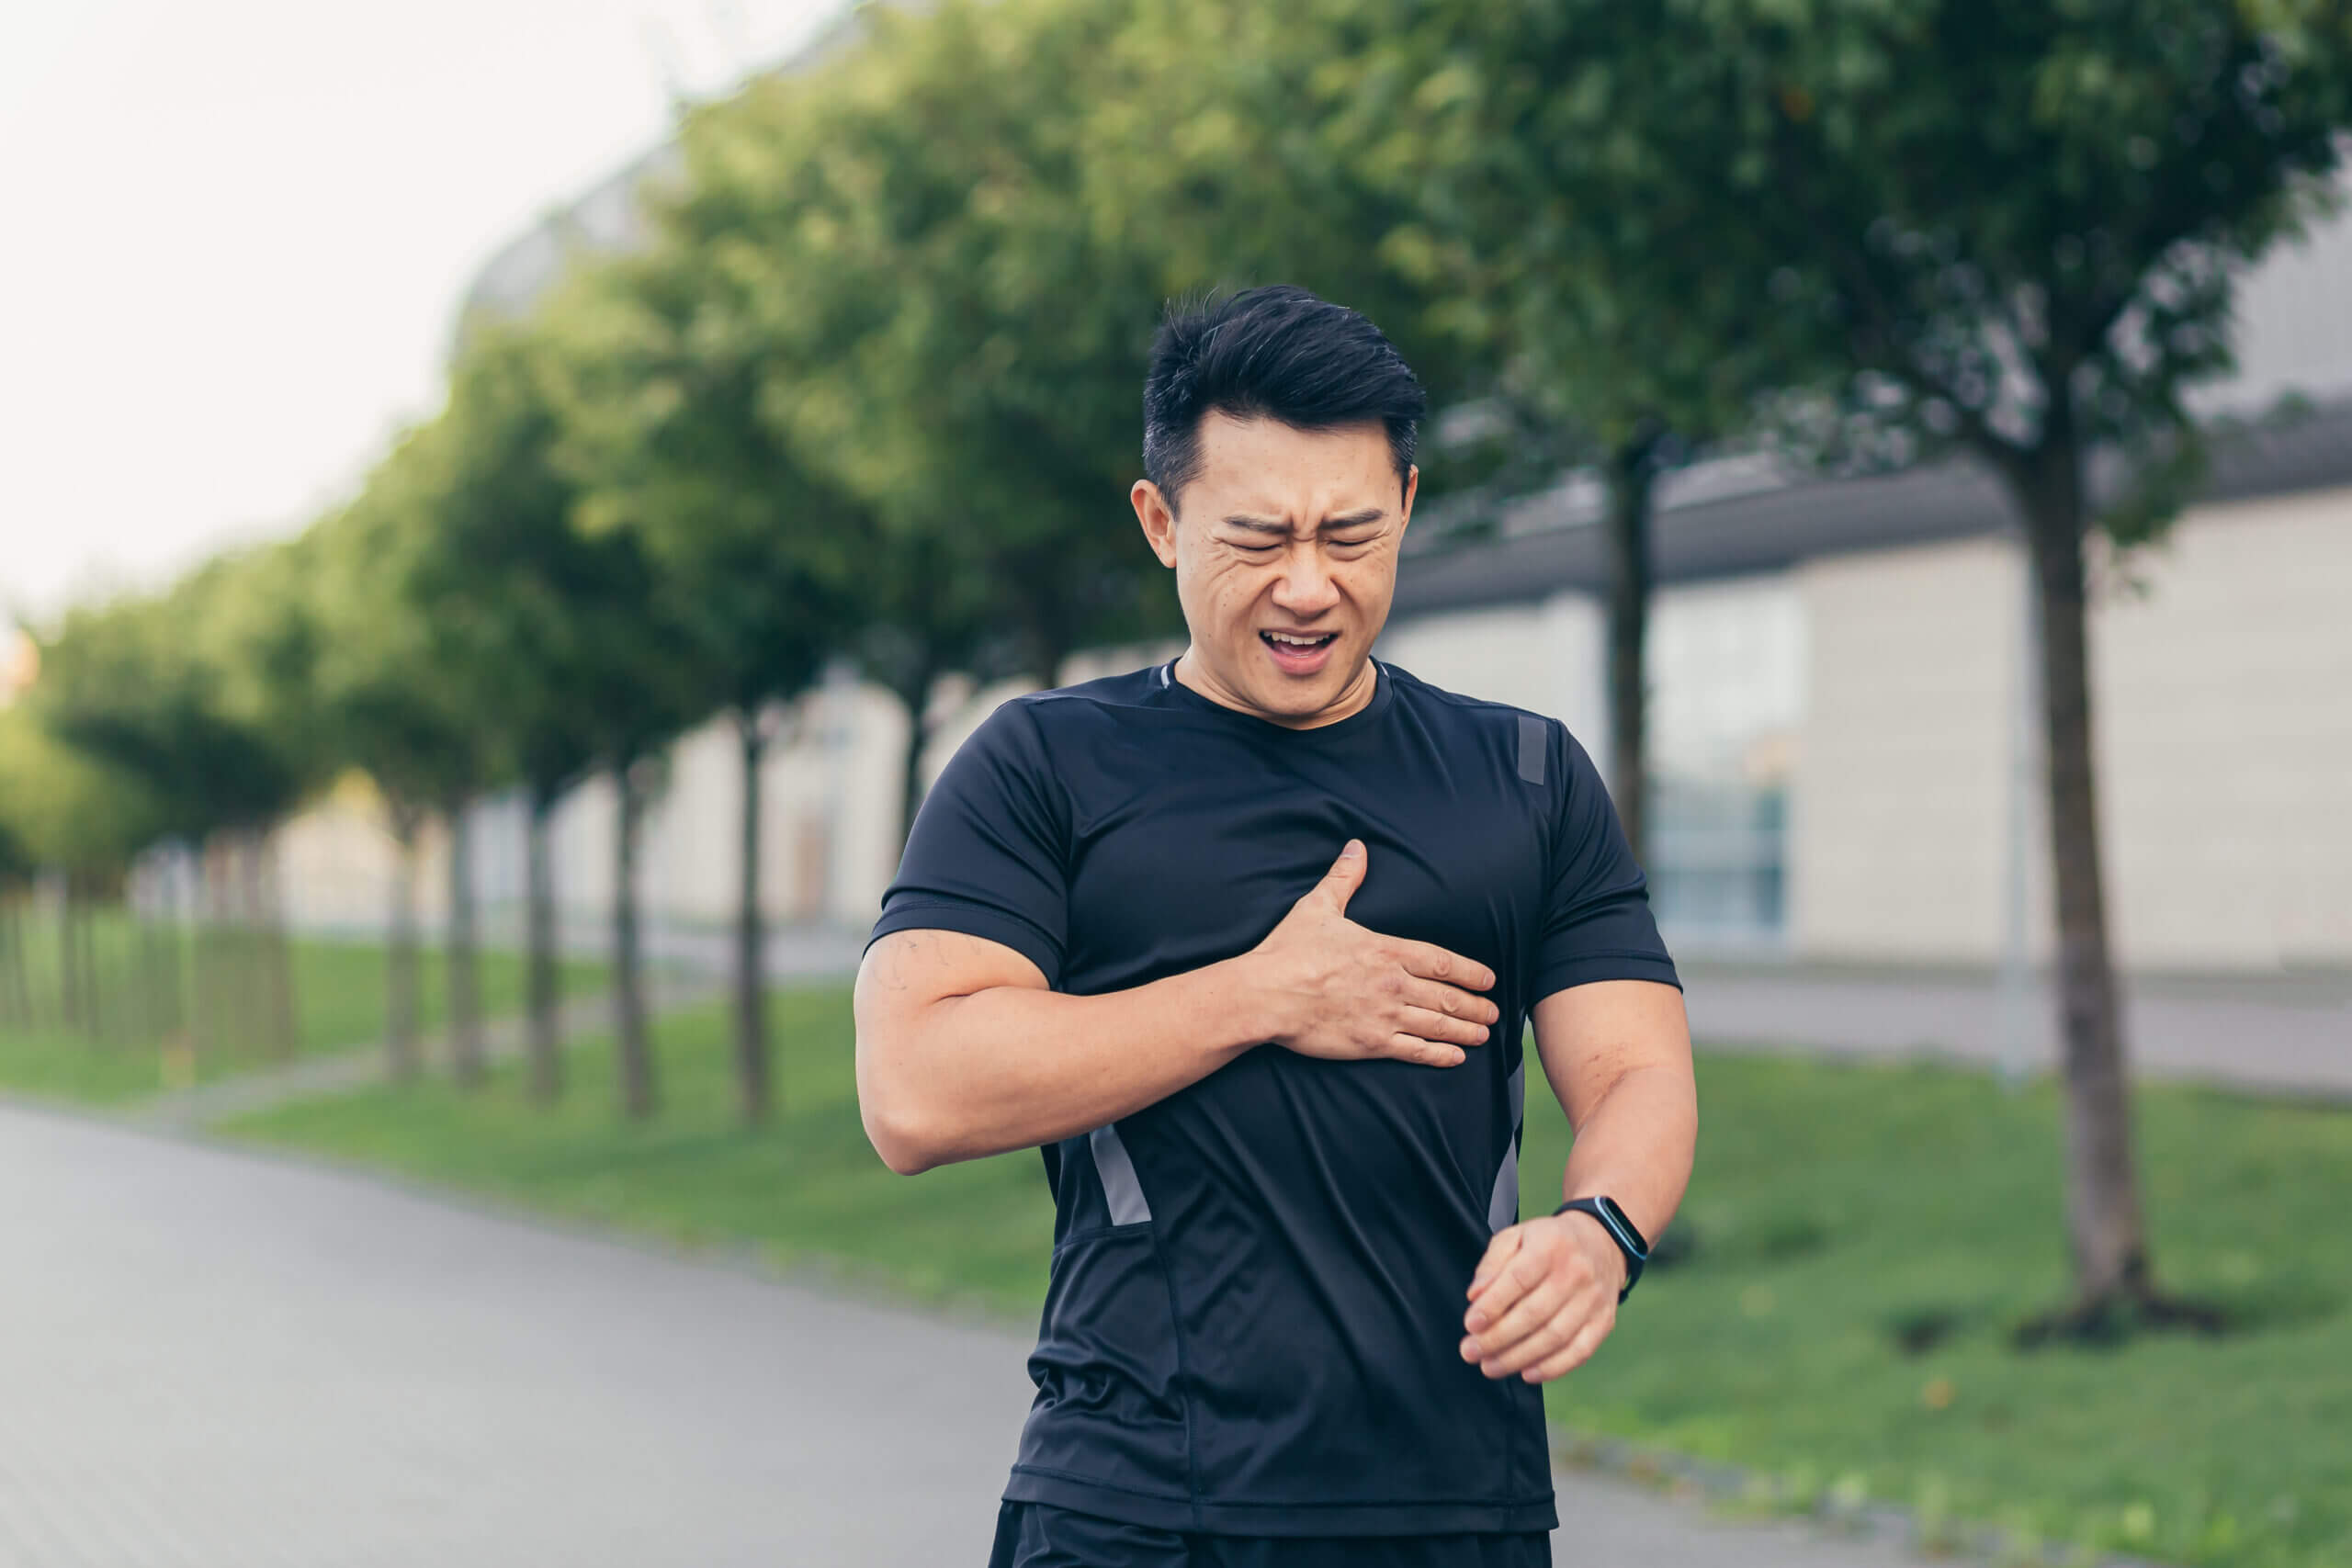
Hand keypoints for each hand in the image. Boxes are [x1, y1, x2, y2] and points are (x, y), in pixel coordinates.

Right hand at [1244, 839, 1499, 1067]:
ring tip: (1484, 1033)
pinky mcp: (1371, 1043)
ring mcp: (1384, 1015)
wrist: (1265, 994)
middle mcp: (1393, 984)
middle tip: (1494, 1012)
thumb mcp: (1318, 906)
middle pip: (1447, 996)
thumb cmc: (1288, 951)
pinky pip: (1415, 1050)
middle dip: (1475, 1005)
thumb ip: (1344, 879)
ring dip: (1466, 1029)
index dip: (1470, 971)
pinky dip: (1439, 1055)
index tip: (1489, 979)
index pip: (1441, 961)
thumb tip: (1357, 847)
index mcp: (1386, 950)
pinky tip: (1456, 1057)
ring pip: (1438, 1024)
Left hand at [1459, 1211, 1623, 1381]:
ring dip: (1518, 1358)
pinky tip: (1527, 1373)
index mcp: (1550, 1245)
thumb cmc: (1548, 1242)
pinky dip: (1552, 1368)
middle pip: (1534, 1314)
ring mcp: (1593, 1299)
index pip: (1518, 1279)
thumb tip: (1475, 1297)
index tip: (1470, 1324)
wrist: (1600, 1243)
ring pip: (1554, 1337)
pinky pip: (1579, 1352)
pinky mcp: (1604, 1321)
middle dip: (1497, 1338)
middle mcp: (1576, 1272)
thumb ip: (1492, 1264)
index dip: (1493, 1305)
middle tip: (1470, 1352)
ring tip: (1490, 1367)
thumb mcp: (1516, 1237)